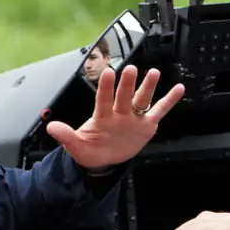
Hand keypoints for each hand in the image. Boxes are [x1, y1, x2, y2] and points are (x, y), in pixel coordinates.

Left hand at [47, 65, 183, 169]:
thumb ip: (66, 136)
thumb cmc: (90, 150)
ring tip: (153, 72)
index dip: (106, 88)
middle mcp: (119, 113)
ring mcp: (134, 117)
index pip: (104, 100)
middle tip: (130, 69)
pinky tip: (178, 88)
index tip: (108, 73)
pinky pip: (159, 111)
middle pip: (124, 97)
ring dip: (148, 86)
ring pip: (142, 99)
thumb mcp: (76, 146)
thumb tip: (52, 127)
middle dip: (127, 84)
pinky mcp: (146, 125)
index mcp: (102, 117)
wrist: (104, 160)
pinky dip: (169, 101)